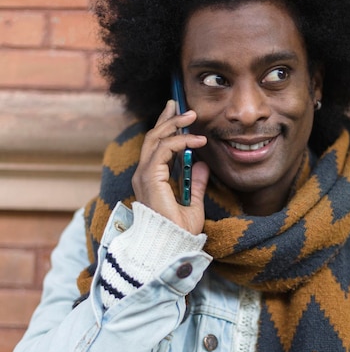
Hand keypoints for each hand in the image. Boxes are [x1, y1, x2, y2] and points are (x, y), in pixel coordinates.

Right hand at [132, 100, 208, 234]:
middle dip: (167, 119)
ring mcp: (144, 176)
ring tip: (191, 115)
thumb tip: (203, 166)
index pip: (155, 147)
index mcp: (150, 180)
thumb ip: (196, 184)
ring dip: (174, 124)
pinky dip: (181, 141)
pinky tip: (197, 140)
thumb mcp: (193, 205)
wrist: (172, 246)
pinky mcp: (150, 178)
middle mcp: (143, 175)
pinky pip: (164, 150)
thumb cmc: (179, 233)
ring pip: (156, 139)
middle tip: (179, 104)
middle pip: (153, 138)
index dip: (166, 129)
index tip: (181, 117)